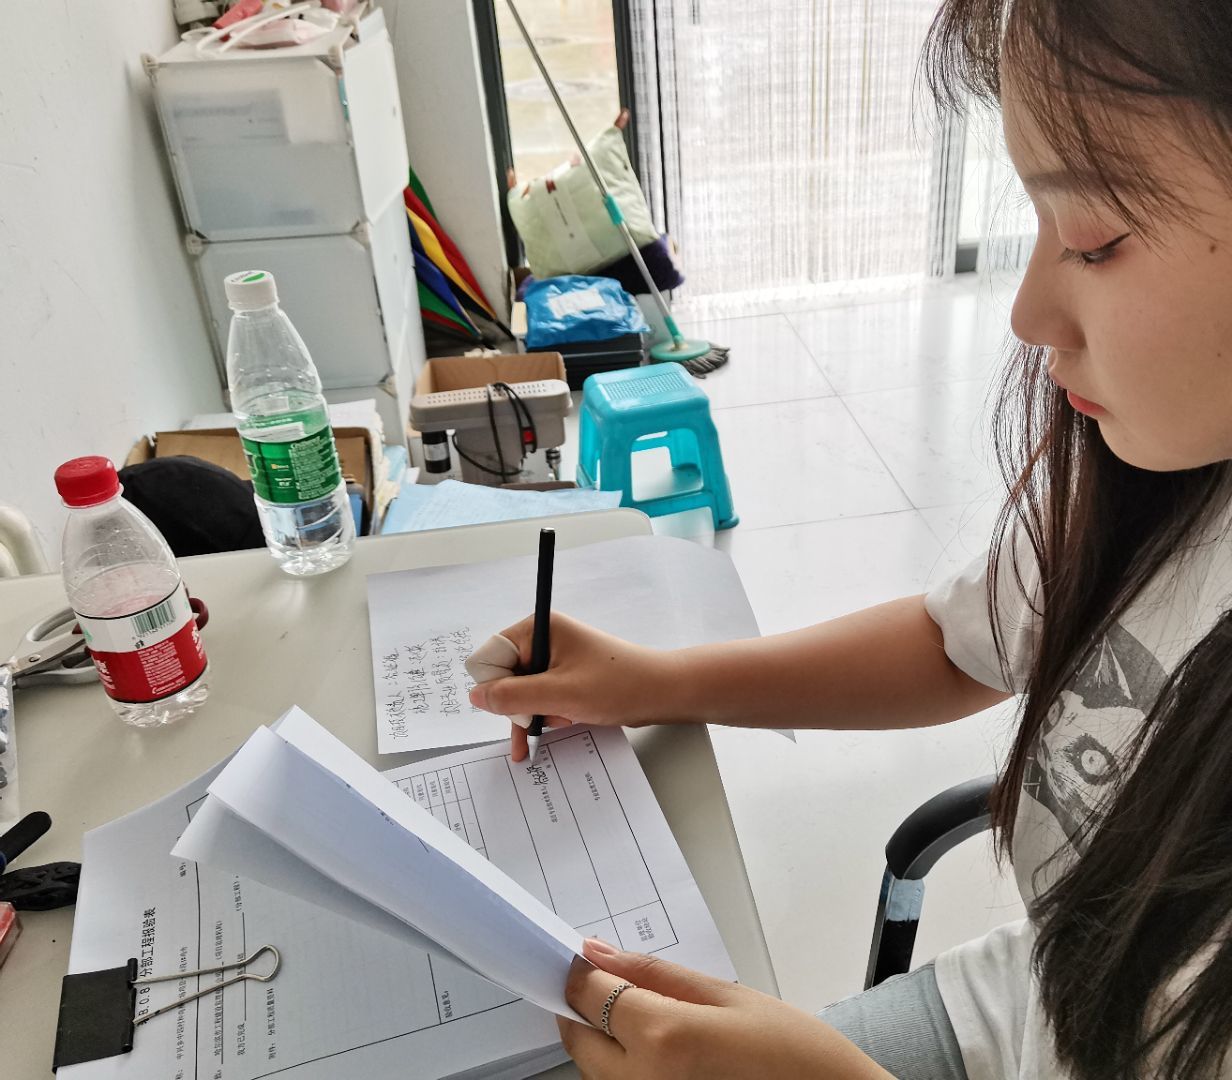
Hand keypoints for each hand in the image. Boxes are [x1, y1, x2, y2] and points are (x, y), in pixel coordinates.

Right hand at [467, 612, 683, 760]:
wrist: (661, 693)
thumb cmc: (615, 686)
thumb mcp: (559, 694)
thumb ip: (513, 696)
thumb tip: (475, 695)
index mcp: (540, 629)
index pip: (493, 655)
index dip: (496, 685)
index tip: (511, 708)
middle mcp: (545, 638)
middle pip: (507, 676)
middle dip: (521, 705)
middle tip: (538, 724)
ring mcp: (557, 656)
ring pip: (525, 691)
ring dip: (539, 713)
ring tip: (566, 719)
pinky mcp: (568, 673)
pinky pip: (544, 695)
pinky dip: (551, 712)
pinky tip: (569, 720)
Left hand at [559, 939, 890, 1079]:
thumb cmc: (795, 1054)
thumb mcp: (727, 995)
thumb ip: (655, 974)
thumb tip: (599, 953)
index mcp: (665, 1039)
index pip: (591, 995)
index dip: (581, 972)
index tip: (579, 958)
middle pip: (581, 1040)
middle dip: (584, 1009)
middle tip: (605, 984)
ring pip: (594, 1073)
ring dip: (602, 1041)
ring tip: (639, 1017)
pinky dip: (623, 1067)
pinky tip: (653, 1050)